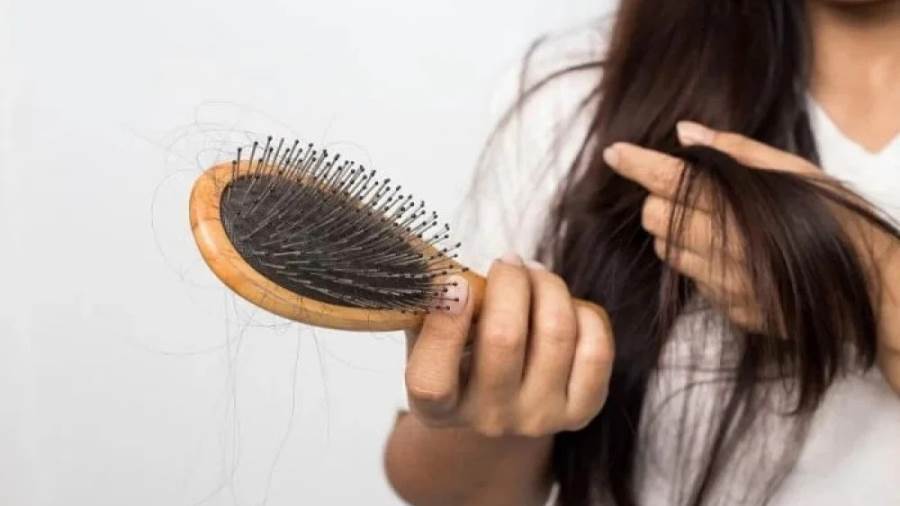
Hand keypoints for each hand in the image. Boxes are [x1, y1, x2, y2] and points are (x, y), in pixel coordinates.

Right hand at [404, 254, 613, 437]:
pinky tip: (565, 306)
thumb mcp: (428, 333)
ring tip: (536, 274)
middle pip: (504, 338)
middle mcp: (487, 420)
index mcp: (437, 408)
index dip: (445, 328)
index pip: (432, 383)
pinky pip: (595, 349)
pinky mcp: (580, 411)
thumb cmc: (461, 351)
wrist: (502, 397)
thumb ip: (430, 305)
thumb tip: (442, 268)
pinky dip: (583, 312)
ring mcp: (537, 418)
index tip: (457, 283)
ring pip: (556, 333)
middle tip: (508, 262)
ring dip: (548, 286)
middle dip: (510, 281)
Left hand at [602, 121, 824, 331]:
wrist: (873, 290)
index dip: (637, 164)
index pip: (670, 180)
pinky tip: (733, 257)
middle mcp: (726, 248)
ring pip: (668, 253)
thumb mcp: (797, 173)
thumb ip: (738, 152)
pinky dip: (701, 265)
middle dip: (660, 201)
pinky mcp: (732, 311)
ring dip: (676, 234)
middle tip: (687, 194)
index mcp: (740, 205)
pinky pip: (695, 282)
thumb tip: (685, 133)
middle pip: (655, 217)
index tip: (614, 153)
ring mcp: (726, 285)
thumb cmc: (838, 219)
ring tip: (712, 225)